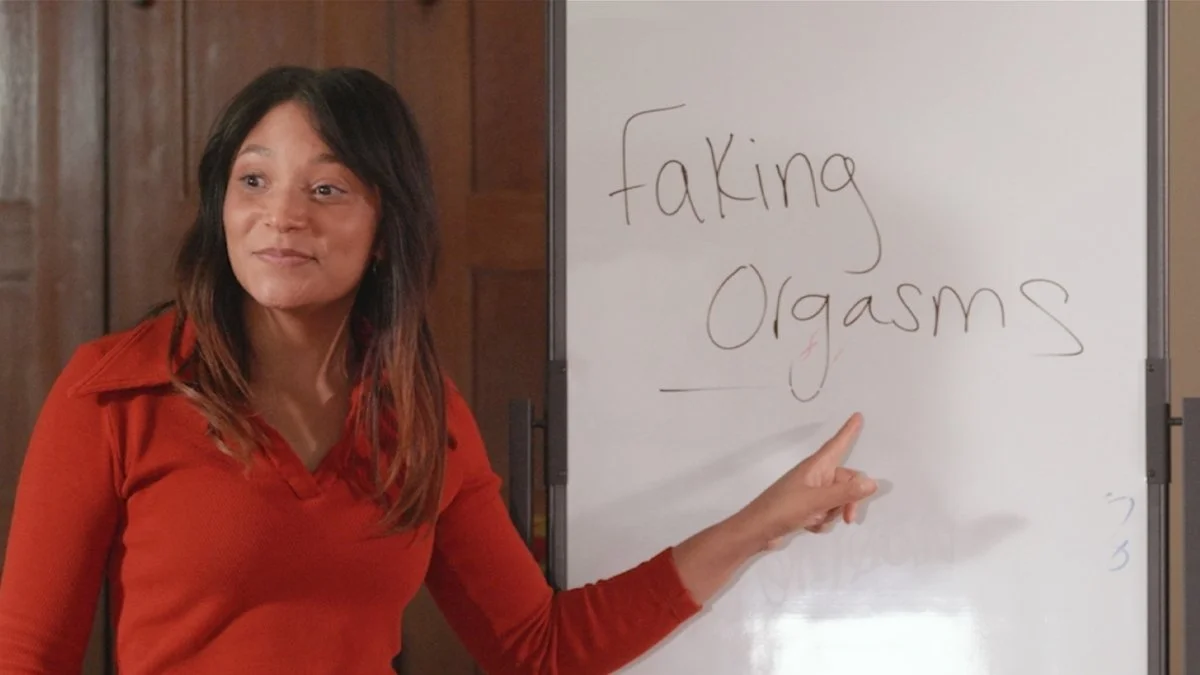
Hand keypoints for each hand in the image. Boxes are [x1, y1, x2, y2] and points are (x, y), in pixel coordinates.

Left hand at [736, 412, 876, 550]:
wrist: (757, 531)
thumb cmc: (783, 509)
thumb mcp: (817, 501)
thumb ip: (845, 493)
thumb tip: (872, 482)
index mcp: (816, 467)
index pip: (837, 445)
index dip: (848, 432)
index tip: (857, 415)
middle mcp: (814, 476)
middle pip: (845, 481)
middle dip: (849, 500)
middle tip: (850, 518)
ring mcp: (810, 493)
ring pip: (837, 500)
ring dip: (831, 513)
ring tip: (814, 519)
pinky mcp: (805, 508)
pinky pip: (825, 512)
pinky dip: (821, 521)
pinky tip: (808, 525)